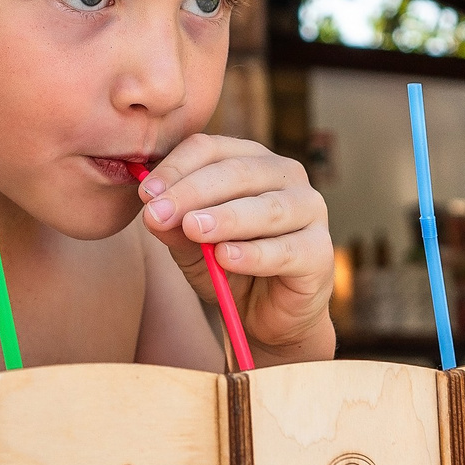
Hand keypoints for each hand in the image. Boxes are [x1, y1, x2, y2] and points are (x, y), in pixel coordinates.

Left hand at [137, 135, 333, 359]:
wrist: (265, 315)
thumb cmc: (228, 265)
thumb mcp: (191, 244)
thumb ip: (174, 225)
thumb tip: (151, 209)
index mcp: (252, 161)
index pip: (211, 148)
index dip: (176, 167)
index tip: (144, 194)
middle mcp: (286, 176)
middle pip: (237, 172)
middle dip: (193, 192)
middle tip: (158, 212)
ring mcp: (309, 210)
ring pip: (267, 207)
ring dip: (227, 217)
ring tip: (194, 228)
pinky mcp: (320, 251)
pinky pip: (286, 249)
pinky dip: (254, 254)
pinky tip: (227, 257)